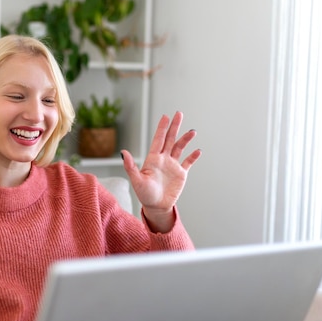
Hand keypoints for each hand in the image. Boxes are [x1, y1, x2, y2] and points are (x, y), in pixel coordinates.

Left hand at [121, 112, 200, 232]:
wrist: (156, 207)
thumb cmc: (144, 194)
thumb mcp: (136, 180)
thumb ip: (130, 166)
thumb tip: (123, 152)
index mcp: (153, 159)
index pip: (158, 139)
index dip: (162, 128)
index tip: (165, 116)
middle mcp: (164, 159)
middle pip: (170, 139)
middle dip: (174, 127)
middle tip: (179, 113)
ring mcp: (173, 166)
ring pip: (180, 148)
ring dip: (186, 140)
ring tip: (192, 132)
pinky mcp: (181, 174)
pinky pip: (188, 163)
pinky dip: (193, 157)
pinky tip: (198, 151)